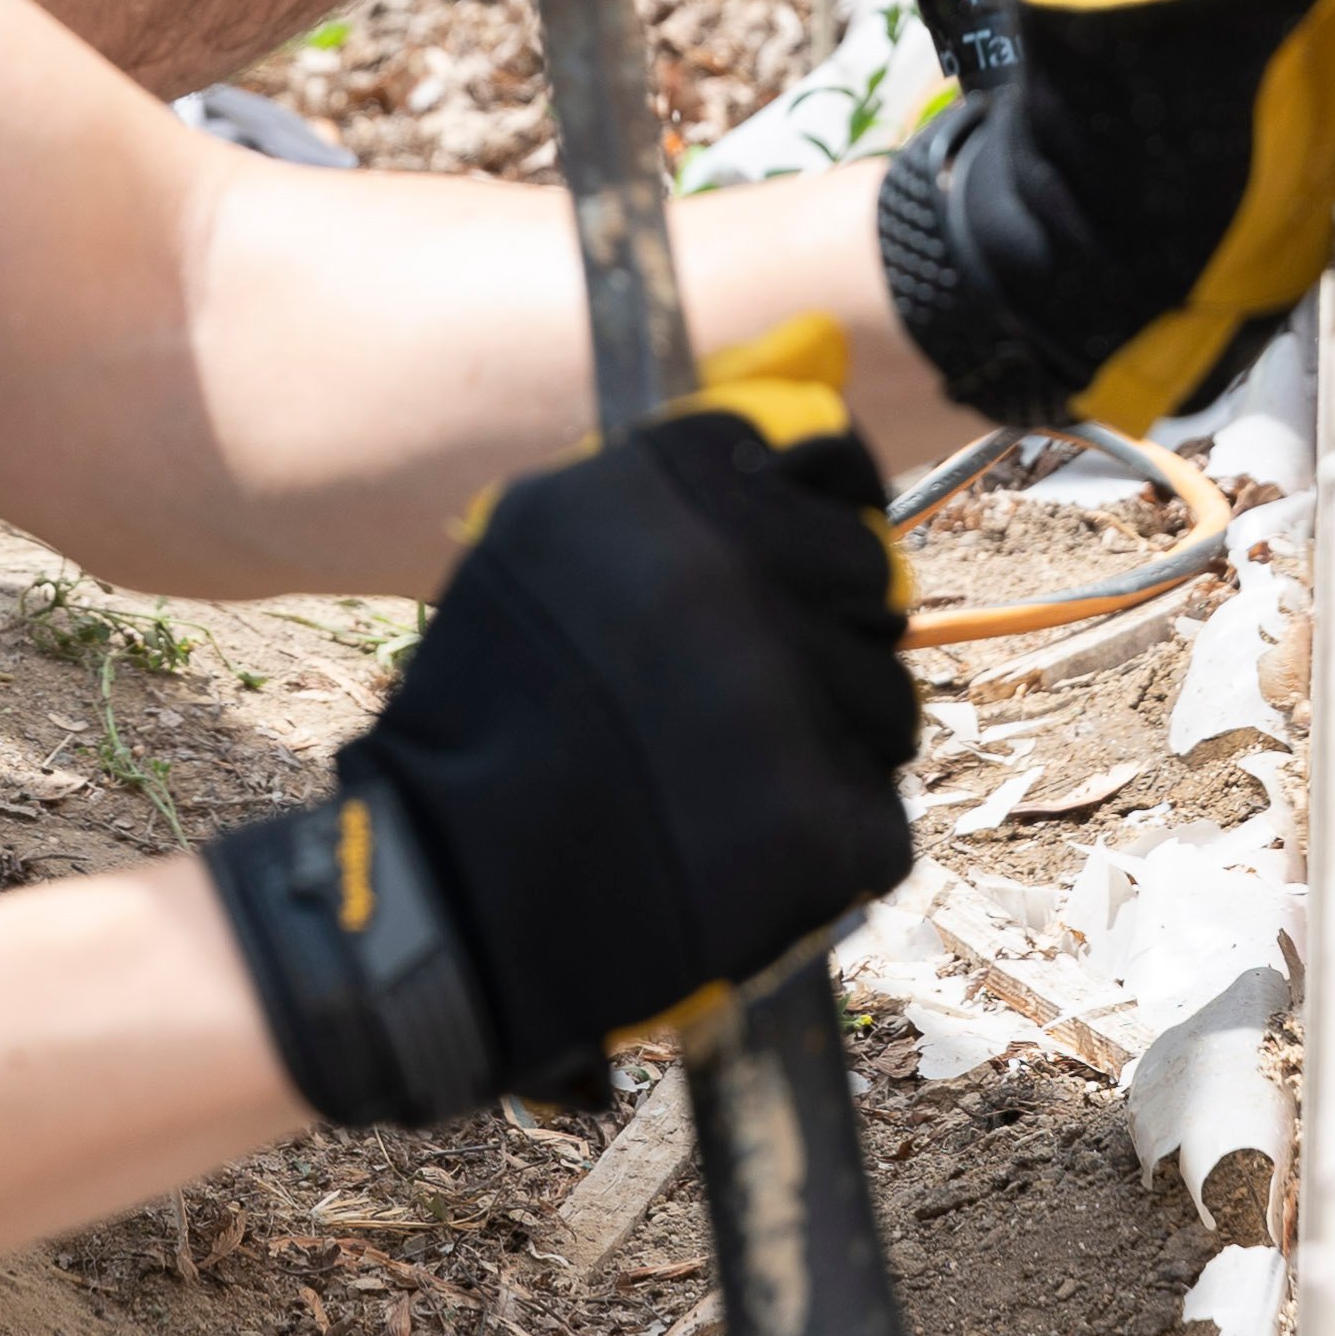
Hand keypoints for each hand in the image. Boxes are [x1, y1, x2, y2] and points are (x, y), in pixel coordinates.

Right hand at [204, 330, 918, 1126]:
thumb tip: (795, 444)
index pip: (820, 466)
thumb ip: (658, 490)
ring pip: (883, 699)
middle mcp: (729, 572)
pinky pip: (875, 813)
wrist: (451, 892)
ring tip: (728, 784)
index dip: (816, 518)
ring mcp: (784, 698)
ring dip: (830, 740)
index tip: (801, 562)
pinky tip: (739, 852)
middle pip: (866, 577)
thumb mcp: (535, 546)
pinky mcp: (823, 821)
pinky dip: (823, 843)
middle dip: (829, 630)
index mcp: (657, 490)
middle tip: (747, 695)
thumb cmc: (487, 719)